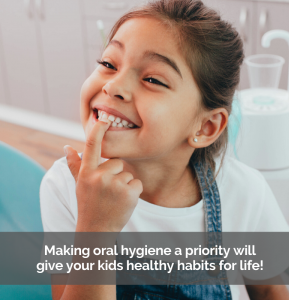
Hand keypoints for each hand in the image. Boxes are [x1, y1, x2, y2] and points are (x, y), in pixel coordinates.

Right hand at [64, 115, 142, 231]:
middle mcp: (99, 177)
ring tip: (114, 198)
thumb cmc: (88, 204)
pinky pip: (137, 183)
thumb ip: (74, 165)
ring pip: (128, 174)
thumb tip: (67, 147)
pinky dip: (133, 192)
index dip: (98, 130)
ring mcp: (114, 185)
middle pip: (117, 162)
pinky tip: (124, 202)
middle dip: (116, 174)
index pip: (91, 146)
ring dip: (124, 185)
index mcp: (86, 173)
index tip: (103, 118)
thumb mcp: (79, 185)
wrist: (97, 230)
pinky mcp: (129, 193)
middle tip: (108, 191)